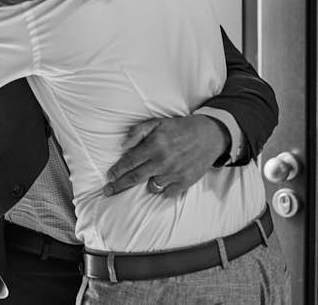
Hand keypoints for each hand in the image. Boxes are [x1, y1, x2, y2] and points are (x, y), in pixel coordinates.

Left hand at [102, 116, 228, 197]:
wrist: (210, 135)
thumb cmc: (180, 128)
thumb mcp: (158, 123)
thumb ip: (138, 132)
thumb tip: (122, 145)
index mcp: (154, 146)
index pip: (129, 162)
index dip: (117, 171)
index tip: (109, 176)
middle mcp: (162, 161)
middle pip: (135, 178)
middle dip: (119, 186)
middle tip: (108, 191)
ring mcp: (174, 173)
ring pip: (152, 187)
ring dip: (146, 184)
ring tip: (147, 178)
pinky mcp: (185, 182)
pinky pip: (168, 193)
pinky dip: (163, 190)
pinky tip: (163, 182)